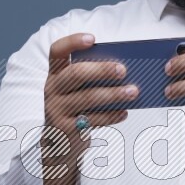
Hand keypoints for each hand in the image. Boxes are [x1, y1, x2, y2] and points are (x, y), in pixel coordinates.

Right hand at [44, 32, 138, 152]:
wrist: (58, 145)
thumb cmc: (73, 110)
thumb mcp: (73, 92)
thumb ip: (88, 79)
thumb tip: (121, 68)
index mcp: (54, 75)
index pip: (56, 52)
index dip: (72, 42)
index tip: (92, 38)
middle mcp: (51, 90)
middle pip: (76, 74)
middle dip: (101, 70)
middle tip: (123, 69)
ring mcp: (57, 110)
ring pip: (88, 98)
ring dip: (113, 94)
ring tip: (133, 91)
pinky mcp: (67, 129)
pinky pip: (93, 120)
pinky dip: (112, 115)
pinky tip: (125, 112)